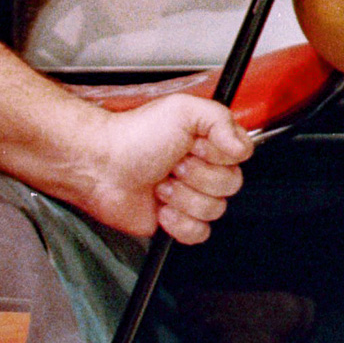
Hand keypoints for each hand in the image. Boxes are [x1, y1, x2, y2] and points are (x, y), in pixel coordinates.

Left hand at [77, 95, 253, 243]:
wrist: (102, 166)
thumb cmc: (135, 135)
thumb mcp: (182, 110)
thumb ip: (220, 119)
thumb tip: (241, 146)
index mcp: (211, 141)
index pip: (242, 155)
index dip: (220, 155)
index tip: (196, 145)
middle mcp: (205, 168)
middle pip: (231, 185)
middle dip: (198, 177)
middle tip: (173, 164)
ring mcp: (192, 196)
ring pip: (215, 209)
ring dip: (183, 198)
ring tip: (161, 183)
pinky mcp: (178, 222)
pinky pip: (199, 232)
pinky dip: (179, 223)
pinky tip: (162, 208)